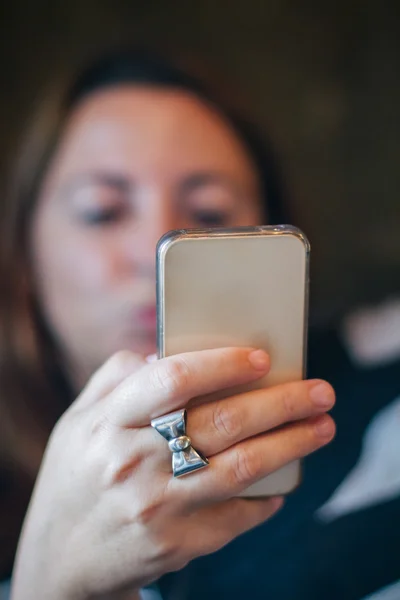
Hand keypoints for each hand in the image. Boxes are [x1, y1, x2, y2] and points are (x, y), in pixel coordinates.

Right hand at [11, 348, 334, 599]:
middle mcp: (133, 463)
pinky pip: (237, 515)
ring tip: (322, 426)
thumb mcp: (78, 420)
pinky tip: (284, 479)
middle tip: (320, 391)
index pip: (173, 380)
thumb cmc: (77, 476)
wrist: (60, 557)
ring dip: (292, 445)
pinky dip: (268, 496)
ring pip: (242, 468)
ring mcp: (157, 508)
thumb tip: (169, 350)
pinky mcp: (177, 545)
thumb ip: (118, 377)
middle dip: (281, 402)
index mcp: (107, 422)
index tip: (262, 358)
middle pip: (222, 422)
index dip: (223, 364)